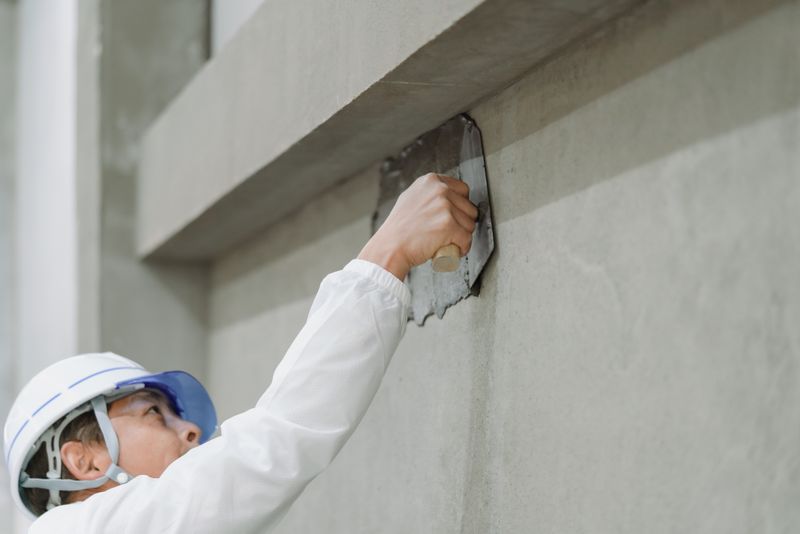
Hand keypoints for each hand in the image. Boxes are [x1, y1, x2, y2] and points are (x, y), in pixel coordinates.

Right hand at [358, 173, 477, 279]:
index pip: (463, 190)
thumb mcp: (411, 198)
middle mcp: (439, 190)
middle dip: (462, 222)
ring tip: (445, 240)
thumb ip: (429, 194)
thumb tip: (446, 196)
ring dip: (462, 236)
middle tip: (447, 231)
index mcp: (430, 181)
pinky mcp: (449, 225)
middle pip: (469, 207)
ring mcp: (444, 207)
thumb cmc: (398, 229)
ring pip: (470, 224)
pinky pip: (467, 239)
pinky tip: (450, 249)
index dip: (460, 206)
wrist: (390, 247)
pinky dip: (461, 248)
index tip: (452, 216)